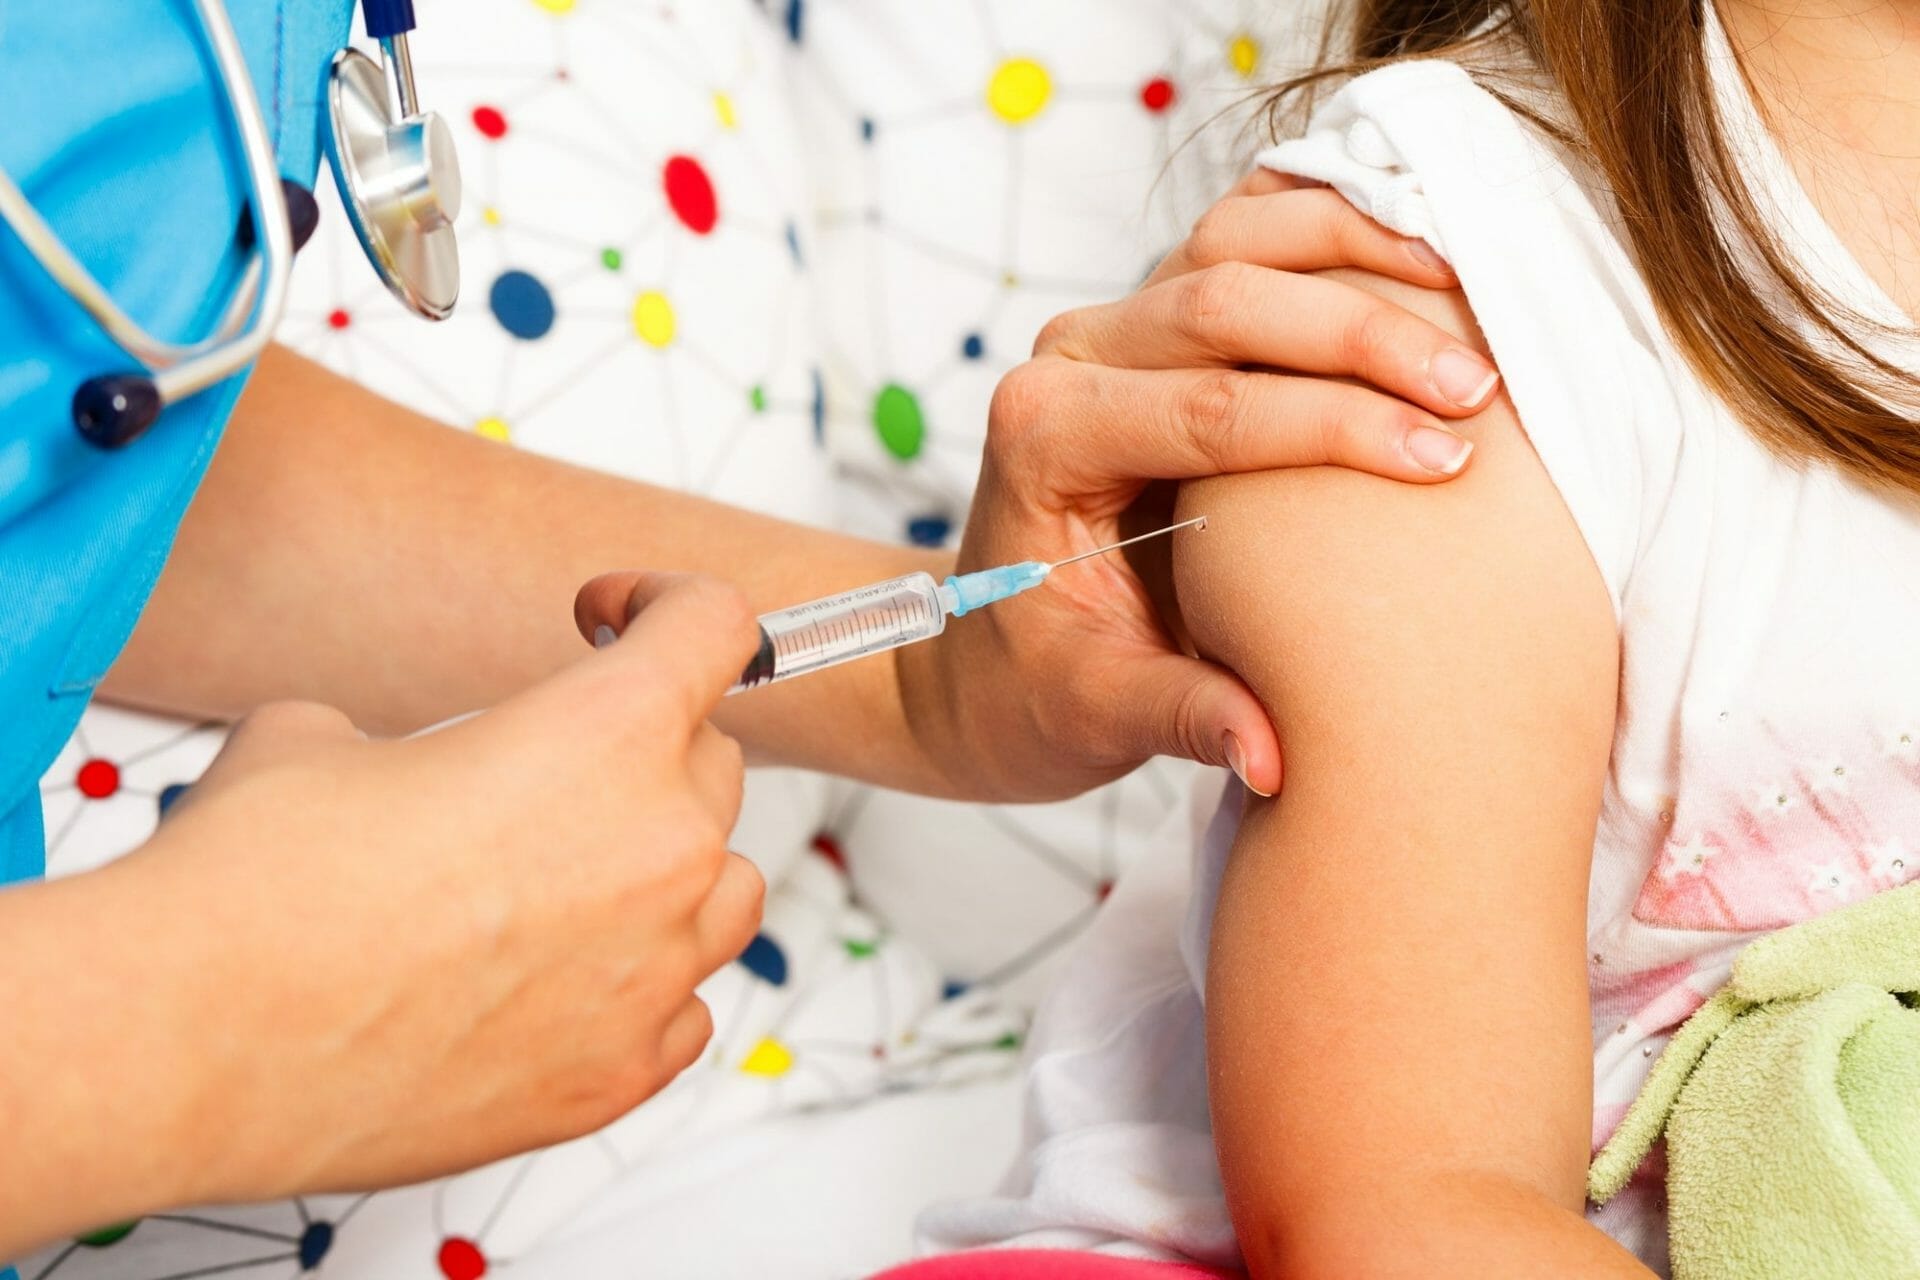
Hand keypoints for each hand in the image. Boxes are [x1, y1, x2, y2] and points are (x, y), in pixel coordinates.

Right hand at [122, 574, 763, 1207]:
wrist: (194, 1042)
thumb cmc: (256, 886)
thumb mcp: (326, 735)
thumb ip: (425, 739)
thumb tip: (409, 770)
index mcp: (610, 734)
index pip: (716, 625)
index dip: (665, 604)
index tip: (617, 620)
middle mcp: (662, 848)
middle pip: (715, 764)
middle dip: (648, 749)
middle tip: (558, 770)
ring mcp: (654, 971)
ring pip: (727, 889)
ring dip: (669, 870)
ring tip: (572, 879)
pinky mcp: (620, 1074)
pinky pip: (684, 1008)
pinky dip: (640, 985)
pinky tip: (560, 981)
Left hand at [903, 171, 1500, 799]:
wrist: (983, 654)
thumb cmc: (1035, 687)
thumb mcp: (1095, 714)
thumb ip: (1181, 719)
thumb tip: (1276, 758)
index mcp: (1044, 439)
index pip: (1206, 408)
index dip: (1333, 427)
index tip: (1442, 458)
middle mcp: (1067, 359)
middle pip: (1227, 300)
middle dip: (1364, 335)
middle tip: (1479, 389)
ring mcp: (1111, 326)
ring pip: (1238, 239)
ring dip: (1359, 255)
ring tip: (1473, 296)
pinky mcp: (1152, 318)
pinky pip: (1243, 236)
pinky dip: (1328, 225)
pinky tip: (1416, 247)